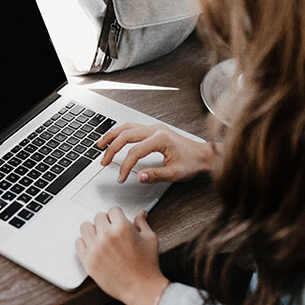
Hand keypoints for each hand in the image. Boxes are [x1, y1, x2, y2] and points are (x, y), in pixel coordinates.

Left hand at [76, 206, 168, 304]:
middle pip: (98, 217)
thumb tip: (141, 214)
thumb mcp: (150, 239)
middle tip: (111, 231)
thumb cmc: (147, 266)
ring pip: (85, 227)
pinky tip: (94, 247)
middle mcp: (106, 235)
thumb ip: (142, 223)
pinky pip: (78, 243)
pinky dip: (85, 243)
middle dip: (106, 222)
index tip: (118, 221)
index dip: (117, 216)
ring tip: (100, 237)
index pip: (112, 210)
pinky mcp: (88, 261)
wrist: (141, 289)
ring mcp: (95, 248)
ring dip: (93, 230)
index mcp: (122, 227)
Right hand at [97, 123, 215, 183]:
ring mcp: (155, 128)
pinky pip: (133, 127)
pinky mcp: (155, 130)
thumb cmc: (192, 163)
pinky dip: (121, 133)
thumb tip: (139, 177)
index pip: (135, 152)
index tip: (121, 177)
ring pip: (127, 127)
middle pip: (126, 135)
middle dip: (112, 149)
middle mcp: (156, 130)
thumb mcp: (175, 174)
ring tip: (100, 145)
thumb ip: (155, 175)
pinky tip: (115, 138)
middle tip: (103, 161)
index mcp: (160, 139)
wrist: (204, 155)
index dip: (125, 166)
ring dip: (112, 135)